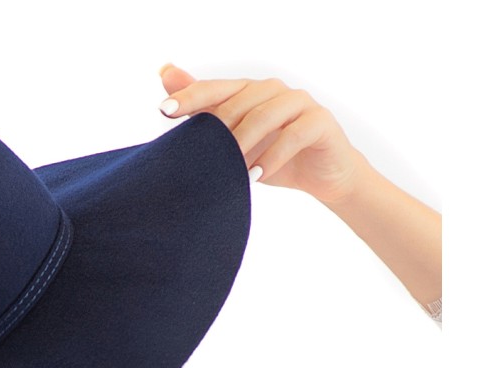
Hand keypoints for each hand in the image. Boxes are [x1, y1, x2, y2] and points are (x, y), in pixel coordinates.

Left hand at [158, 64, 367, 206]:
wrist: (322, 176)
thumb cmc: (272, 156)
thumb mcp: (236, 143)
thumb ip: (206, 115)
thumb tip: (165, 75)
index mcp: (249, 92)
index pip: (215, 89)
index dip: (189, 97)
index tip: (163, 110)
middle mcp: (273, 90)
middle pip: (238, 102)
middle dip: (217, 128)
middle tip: (198, 155)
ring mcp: (298, 103)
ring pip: (265, 115)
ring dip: (243, 143)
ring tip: (230, 169)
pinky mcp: (320, 121)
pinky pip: (294, 134)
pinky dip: (273, 156)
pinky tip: (257, 175)